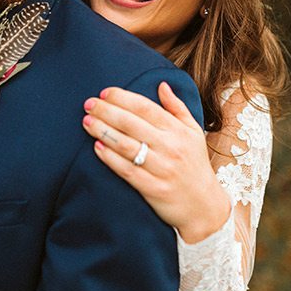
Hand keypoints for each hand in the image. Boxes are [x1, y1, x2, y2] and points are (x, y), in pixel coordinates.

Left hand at [83, 82, 229, 242]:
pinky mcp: (153, 189)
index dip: (122, 98)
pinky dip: (110, 158)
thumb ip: (177, 107)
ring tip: (87, 122)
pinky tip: (97, 147)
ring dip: (103, 131)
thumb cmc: (195, 165)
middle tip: (88, 104)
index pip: (145, 107)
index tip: (105, 93)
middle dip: (106, 111)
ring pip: (126, 145)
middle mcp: (170, 147)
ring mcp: (162, 168)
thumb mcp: (193, 132)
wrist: (204, 206)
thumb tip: (161, 84)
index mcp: (178, 130)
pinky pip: (127, 170)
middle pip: (131, 123)